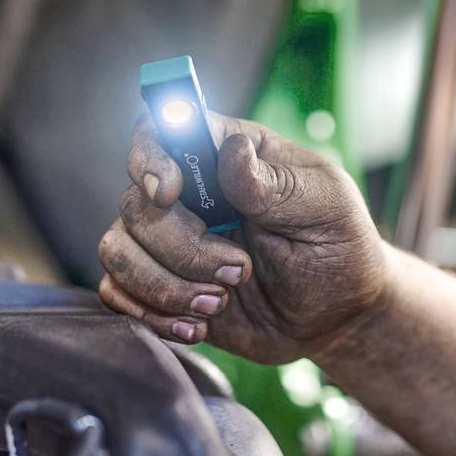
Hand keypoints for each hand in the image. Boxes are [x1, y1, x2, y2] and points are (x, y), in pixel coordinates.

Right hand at [97, 114, 388, 363]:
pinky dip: (150, 314)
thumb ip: (277, 184)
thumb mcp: (327, 207)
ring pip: (117, 250)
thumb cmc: (338, 246)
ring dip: (164, 286)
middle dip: (183, 248)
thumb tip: (233, 151)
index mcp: (225, 155)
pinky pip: (116, 293)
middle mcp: (187, 193)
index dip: (149, 156)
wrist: (337, 315)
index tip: (169, 191)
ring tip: (219, 303)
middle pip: (135, 204)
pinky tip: (197, 325)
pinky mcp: (160, 287)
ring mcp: (168, 241)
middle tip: (239, 271)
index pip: (159, 129)